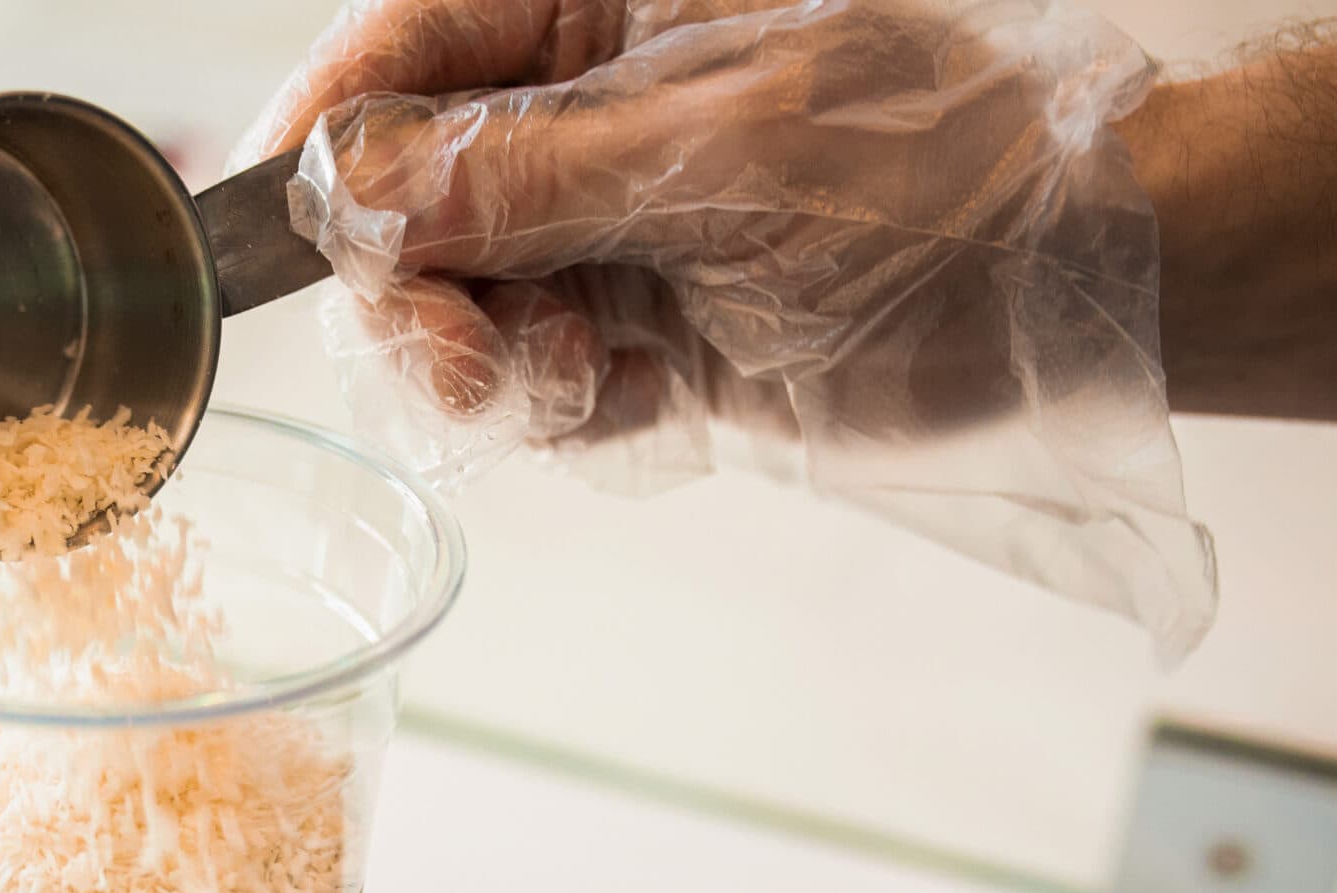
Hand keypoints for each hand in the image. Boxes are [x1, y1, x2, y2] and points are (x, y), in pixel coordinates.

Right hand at [245, 0, 1218, 659]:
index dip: (328, 130)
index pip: (406, 47)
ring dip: (493, 364)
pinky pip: (524, 382)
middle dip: (417, 289)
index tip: (275, 217)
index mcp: (597, 7)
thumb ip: (528, 172)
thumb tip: (363, 186)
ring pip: (452, 305)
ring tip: (584, 372)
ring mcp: (601, 224)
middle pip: (402, 196)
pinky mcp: (629, 326)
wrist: (1061, 294)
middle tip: (464, 356)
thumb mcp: (722, 153)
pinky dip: (560, 409)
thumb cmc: (930, 173)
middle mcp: (581, 112)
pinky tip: (637, 393)